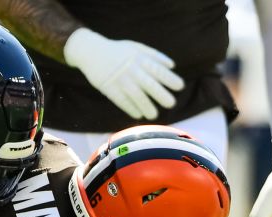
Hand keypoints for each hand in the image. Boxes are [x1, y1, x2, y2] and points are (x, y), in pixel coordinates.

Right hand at [64, 28, 184, 120]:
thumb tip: (172, 66)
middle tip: (171, 104)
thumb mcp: (136, 47)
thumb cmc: (117, 50)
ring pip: (136, 95)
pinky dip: (130, 108)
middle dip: (161, 94)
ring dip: (146, 106)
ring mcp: (120, 80)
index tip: (180, 87)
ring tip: (154, 115)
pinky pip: (121, 101)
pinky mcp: (109, 88)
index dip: (169, 78)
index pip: (158, 70)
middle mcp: (131, 70)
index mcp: (139, 58)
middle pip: (149, 84)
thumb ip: (154, 55)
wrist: (91, 51)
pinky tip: (138, 114)